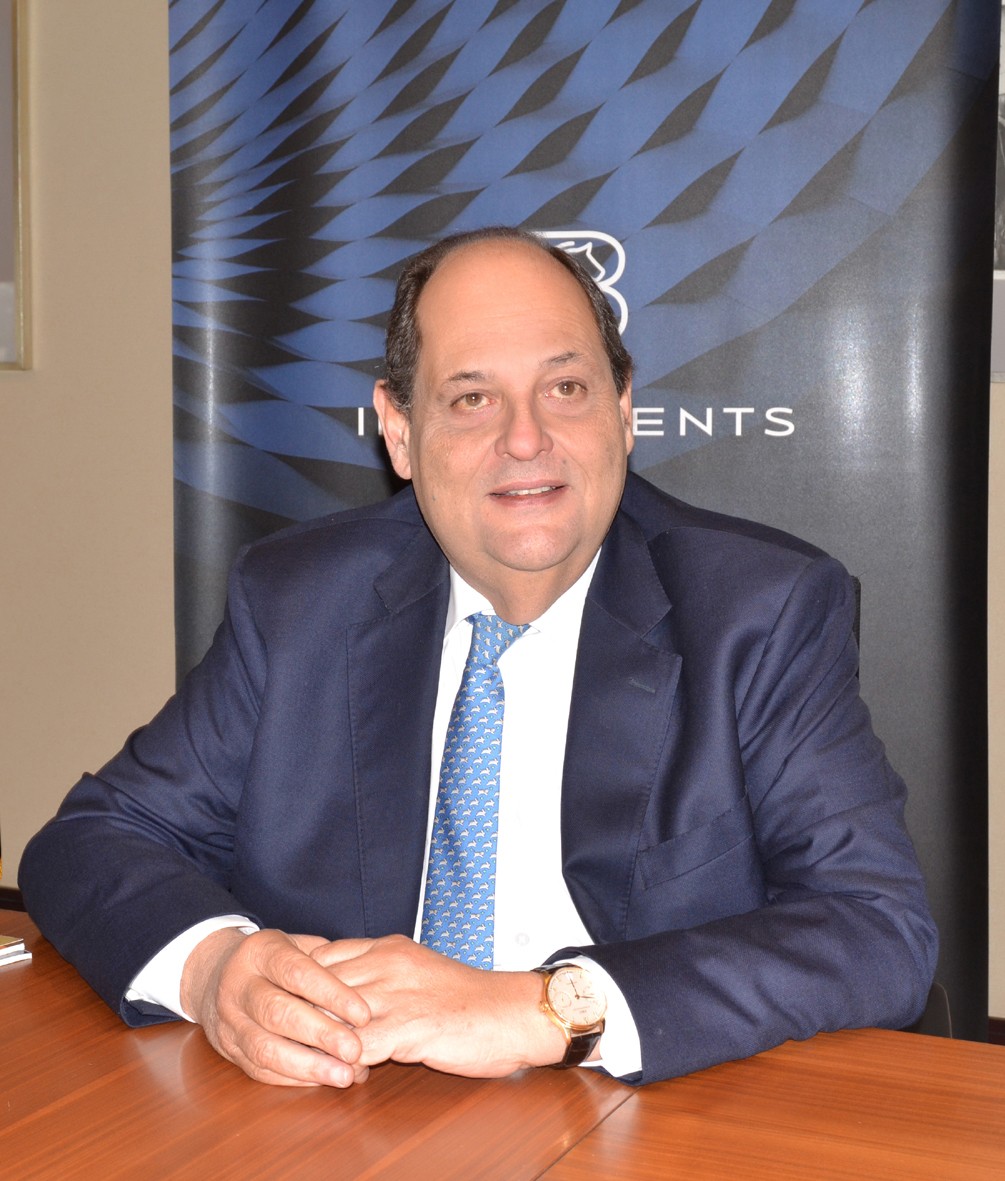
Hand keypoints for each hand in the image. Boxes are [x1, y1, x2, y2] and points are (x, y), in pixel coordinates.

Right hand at [180, 927, 371, 1087]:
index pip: (295, 971)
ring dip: (308, 1066)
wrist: (214, 974)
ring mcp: (229, 1021)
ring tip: (344, 1075)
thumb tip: (368, 987)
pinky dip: (294, 1078)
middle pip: (277, 1012)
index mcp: (259, 951)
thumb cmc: (274, 960)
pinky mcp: (229, 1051)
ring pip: (264, 1048)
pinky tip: (322, 1080)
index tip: (363, 1013)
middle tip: (356, 1050)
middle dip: (320, 1034)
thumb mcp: (296, 945)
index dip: (330, 993)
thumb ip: (328, 961)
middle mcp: (238, 985)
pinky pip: (260, 1070)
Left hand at [310, 935, 567, 1076]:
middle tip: (296, 1039)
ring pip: (333, 1017)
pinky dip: (347, 1064)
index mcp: (387, 947)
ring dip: (321, 1043)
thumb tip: (340, 989)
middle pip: (319, 986)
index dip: (303, 984)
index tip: (297, 1004)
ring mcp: (396, 995)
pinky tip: (349, 1074)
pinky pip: (359, 1048)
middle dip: (304, 1015)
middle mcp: (386, 964)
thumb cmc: (464, 997)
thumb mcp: (416, 967)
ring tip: (315, 1060)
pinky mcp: (408, 1027)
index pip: (321, 956)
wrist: (510, 1011)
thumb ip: (379, 971)